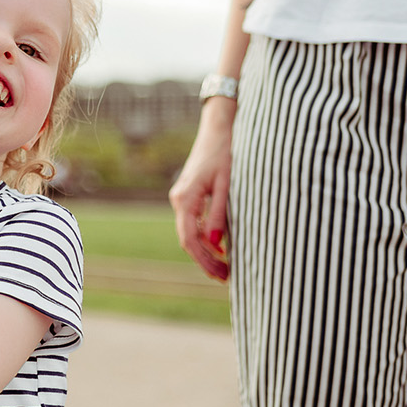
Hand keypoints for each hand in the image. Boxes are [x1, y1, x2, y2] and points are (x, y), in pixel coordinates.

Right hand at [169, 100, 234, 280]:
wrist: (219, 128)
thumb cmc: (226, 154)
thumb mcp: (227, 185)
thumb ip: (220, 215)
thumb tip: (216, 247)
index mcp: (185, 198)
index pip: (189, 239)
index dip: (204, 260)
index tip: (221, 275)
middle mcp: (178, 199)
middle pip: (187, 239)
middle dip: (206, 261)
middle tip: (226, 278)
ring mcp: (181, 197)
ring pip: (189, 233)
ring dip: (205, 252)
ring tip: (226, 268)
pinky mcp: (188, 195)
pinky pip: (192, 223)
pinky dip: (204, 238)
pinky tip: (220, 249)